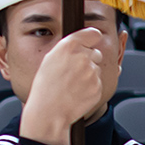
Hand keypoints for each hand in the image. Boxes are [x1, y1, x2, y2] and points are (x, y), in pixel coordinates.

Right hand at [18, 26, 111, 144]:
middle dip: (89, 60)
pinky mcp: (97, 87)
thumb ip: (69, 48)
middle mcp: (83, 56)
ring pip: (96, 69)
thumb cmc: (46, 87)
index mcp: (70, 46)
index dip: (92, 38)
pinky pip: (98, 83)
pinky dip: (90, 88)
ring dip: (89, 75)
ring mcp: (92, 72)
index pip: (93, 33)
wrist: (49, 110)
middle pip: (96, 53)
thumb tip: (84, 42)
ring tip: (73, 85)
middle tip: (75, 71)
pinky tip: (77, 93)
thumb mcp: (51, 59)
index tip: (91, 41)